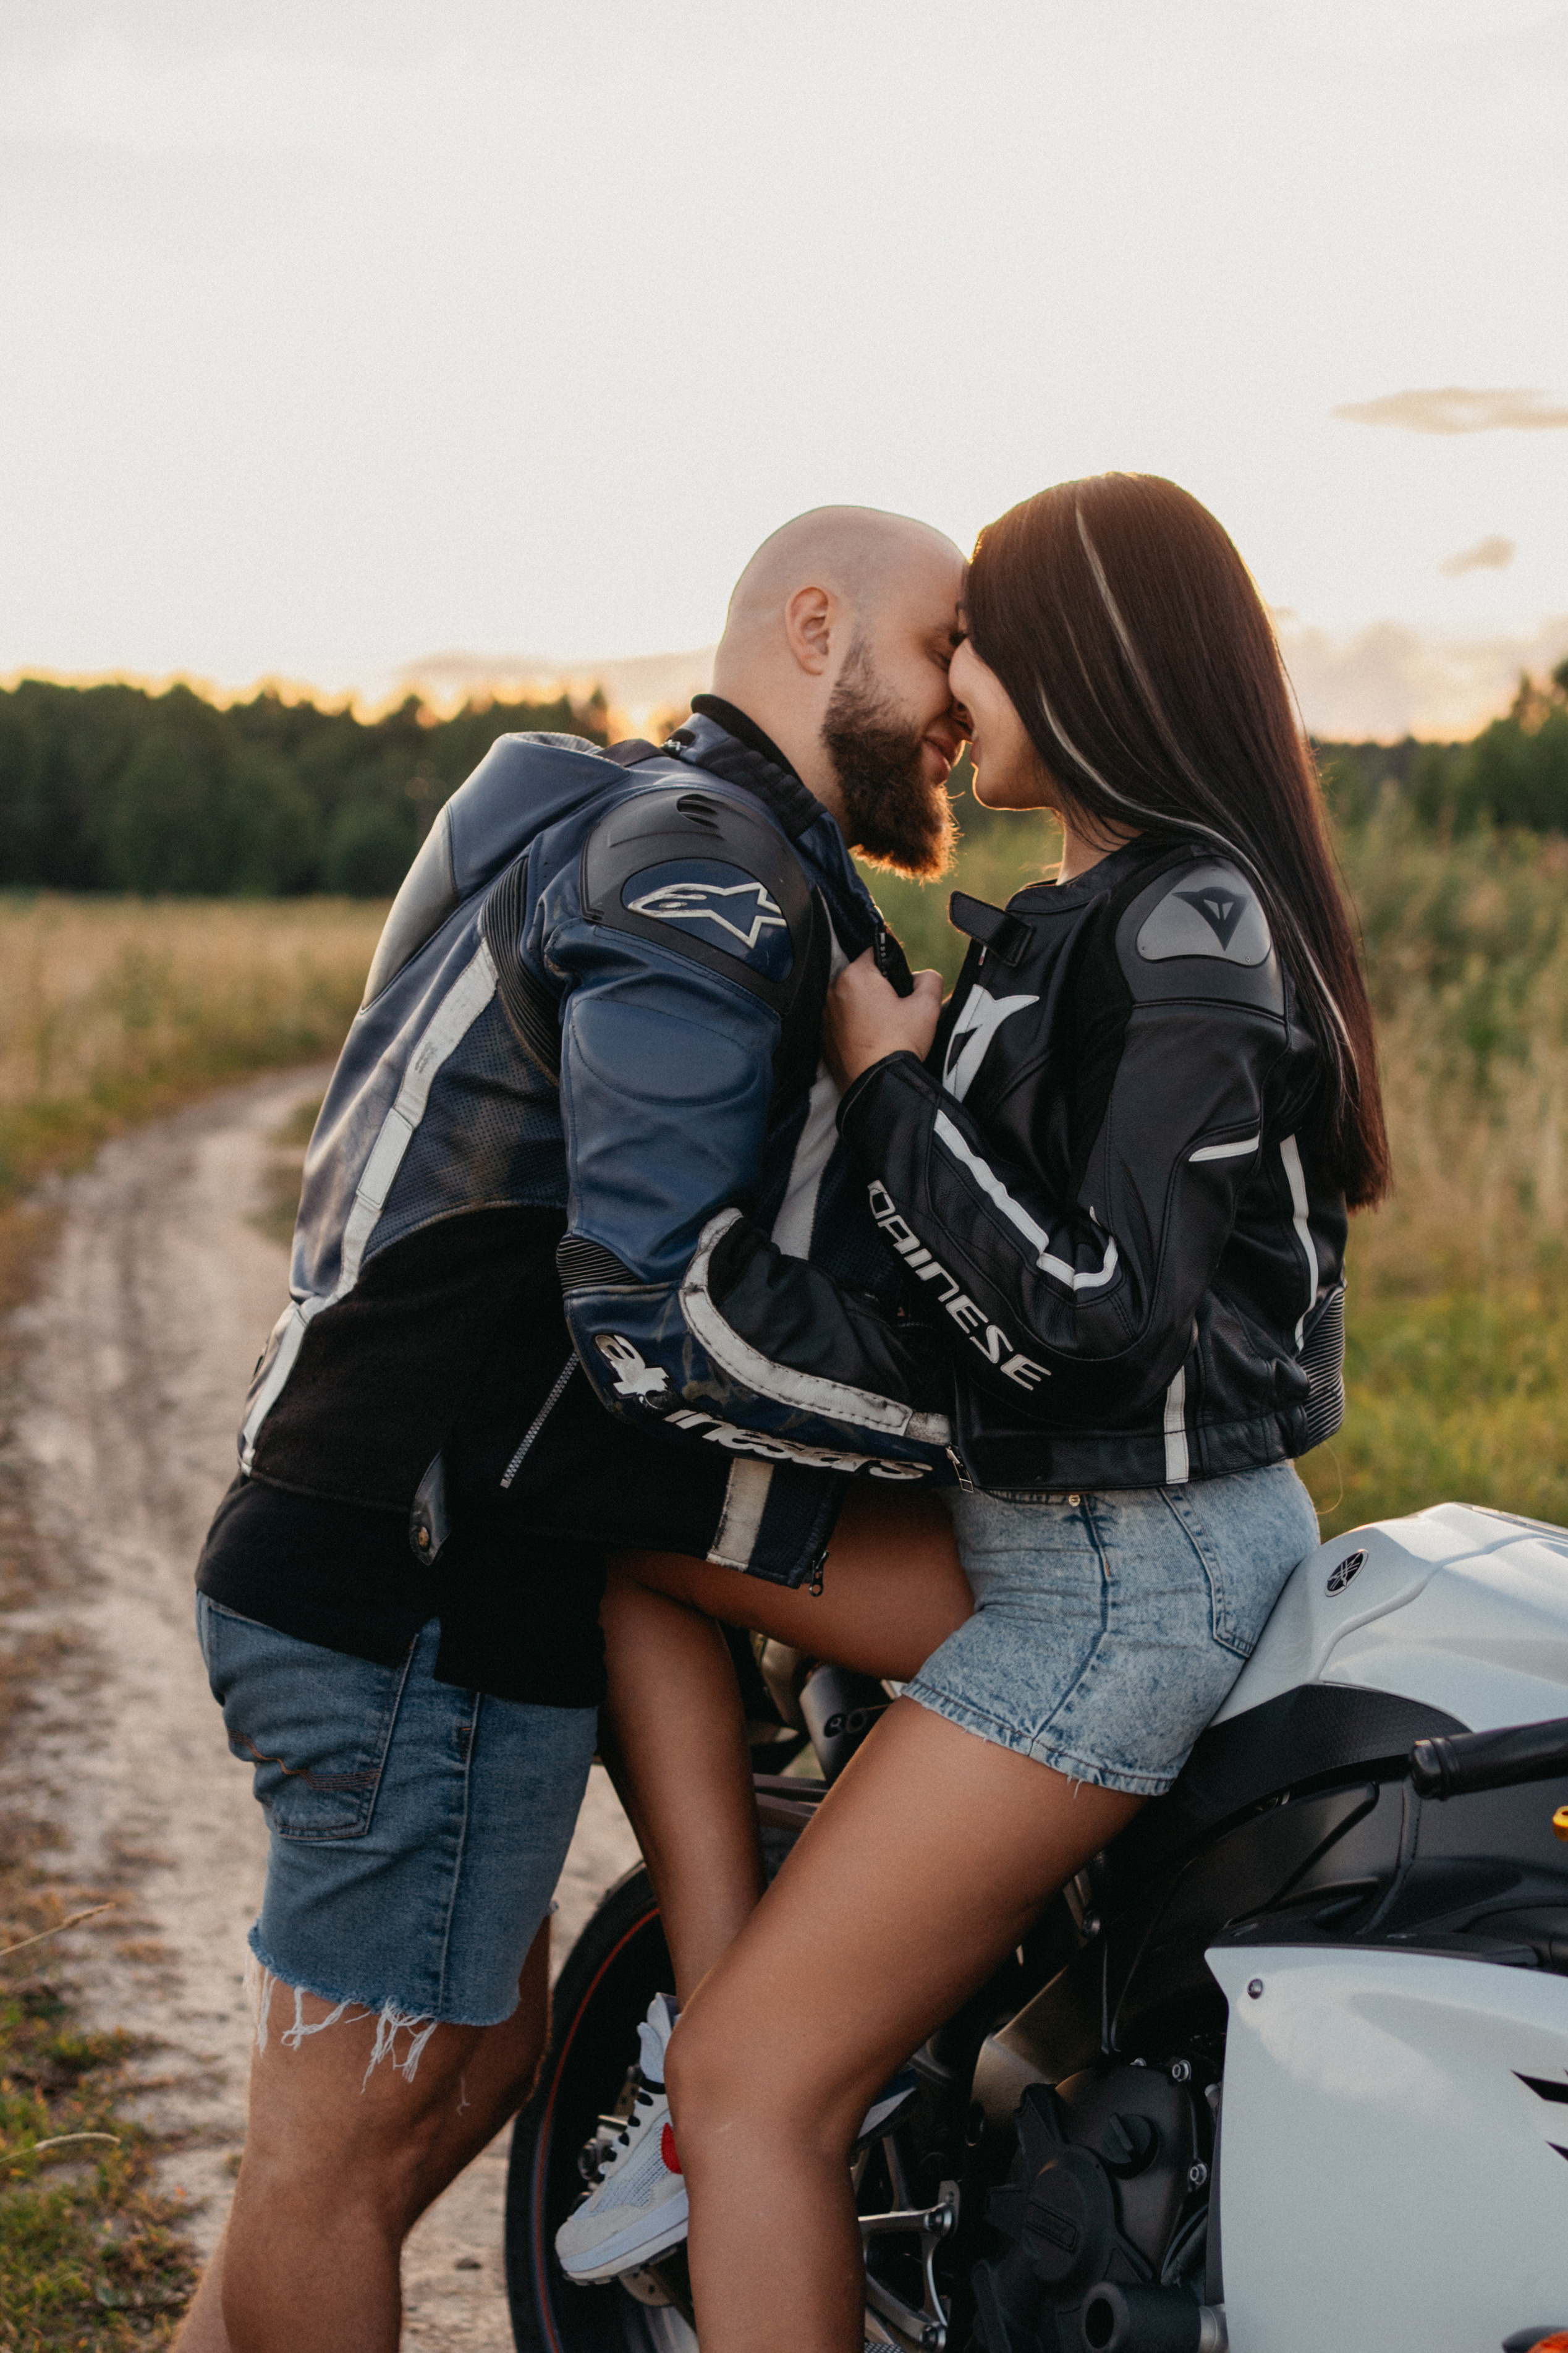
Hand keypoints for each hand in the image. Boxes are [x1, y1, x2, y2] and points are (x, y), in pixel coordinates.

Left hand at [823, 950, 943, 1087]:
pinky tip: (870, 1041)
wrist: (879, 1085)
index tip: (901, 986)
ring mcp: (824, 1016)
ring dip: (864, 1007)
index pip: (875, 952)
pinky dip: (853, 1026)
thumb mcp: (927, 1006)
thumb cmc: (901, 1044)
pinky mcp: (822, 1037)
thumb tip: (921, 978)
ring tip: (883, 1029)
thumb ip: (929, 978)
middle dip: (878, 988)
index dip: (893, 967)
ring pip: (850, 1000)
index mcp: (855, 976)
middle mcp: (833, 991)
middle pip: (861, 978)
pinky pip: (841, 1021)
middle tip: (896, 1012)